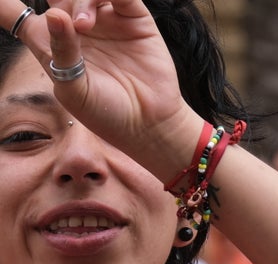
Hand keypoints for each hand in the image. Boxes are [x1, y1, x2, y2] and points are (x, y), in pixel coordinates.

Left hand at [8, 0, 199, 178]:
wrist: (148, 123)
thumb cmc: (106, 113)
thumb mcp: (72, 89)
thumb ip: (60, 51)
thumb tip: (55, 14)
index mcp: (49, 42)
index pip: (14, 14)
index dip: (4, 4)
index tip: (2, 3)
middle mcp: (75, 26)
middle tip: (66, 22)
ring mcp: (105, 20)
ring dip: (79, 0)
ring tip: (84, 26)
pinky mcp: (133, 18)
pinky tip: (100, 9)